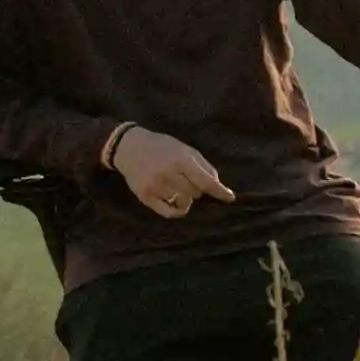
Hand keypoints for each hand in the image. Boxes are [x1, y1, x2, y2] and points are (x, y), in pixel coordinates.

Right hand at [110, 128, 233, 217]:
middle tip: (188, 181)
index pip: (205, 182)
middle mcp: (168, 174)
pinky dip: (177, 211)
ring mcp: (156, 187)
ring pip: (184, 203)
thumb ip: (203, 166)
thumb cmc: (162, 147)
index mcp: (181, 160)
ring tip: (178, 188)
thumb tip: (217, 185)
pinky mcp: (145, 197)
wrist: (129, 147)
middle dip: (198, 190)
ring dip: (186, 198)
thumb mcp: (185, 149)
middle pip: (196, 194)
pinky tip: (177, 204)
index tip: (230, 198)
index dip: (220, 192)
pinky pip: (168, 213)